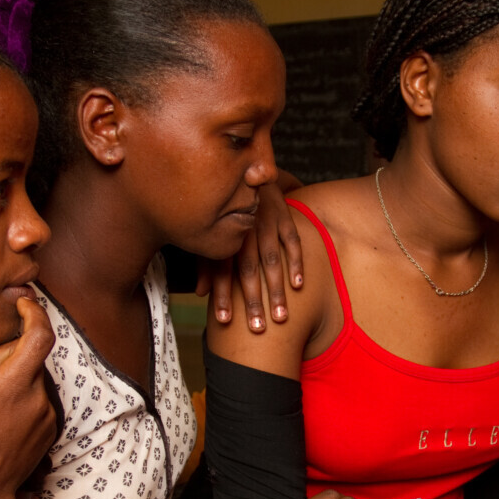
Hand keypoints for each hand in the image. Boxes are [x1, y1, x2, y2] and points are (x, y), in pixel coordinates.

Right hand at [0, 297, 55, 498]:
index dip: (35, 313)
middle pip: (30, 357)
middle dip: (7, 356)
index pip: (41, 335)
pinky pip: (37, 400)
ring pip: (32, 379)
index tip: (23, 304)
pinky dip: (21, 399)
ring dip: (13, 379)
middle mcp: (39, 397)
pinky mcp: (50, 429)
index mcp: (16, 384)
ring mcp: (48, 414)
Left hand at [197, 180, 303, 332]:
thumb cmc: (225, 208)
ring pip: (271, 260)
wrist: (246, 169)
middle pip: (248, 270)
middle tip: (257, 329)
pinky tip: (298, 285)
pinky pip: (292, 240)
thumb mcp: (209, 231)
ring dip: (276, 290)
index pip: (221, 270)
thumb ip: (206, 263)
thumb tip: (199, 294)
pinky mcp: (284, 215)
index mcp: (224, 234)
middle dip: (252, 301)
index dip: (222, 296)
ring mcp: (266, 221)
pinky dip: (296, 262)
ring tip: (281, 317)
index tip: (223, 322)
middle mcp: (244, 229)